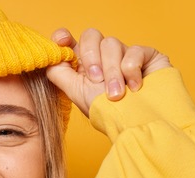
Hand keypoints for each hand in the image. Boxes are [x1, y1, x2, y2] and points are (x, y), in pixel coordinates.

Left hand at [46, 28, 171, 115]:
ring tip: (116, 94)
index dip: (64, 36)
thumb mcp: (77, 94)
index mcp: (85, 65)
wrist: (140, 124)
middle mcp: (104, 57)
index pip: (71, 40)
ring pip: (111, 44)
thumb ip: (59, 74)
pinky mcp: (146, 55)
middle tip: (96, 80)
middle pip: (91, 35)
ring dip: (112, 72)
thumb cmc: (109, 114)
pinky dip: (132, 70)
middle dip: (91, 57)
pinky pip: (134, 50)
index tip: (62, 41)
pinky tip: (135, 88)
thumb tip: (47, 59)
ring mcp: (125, 54)